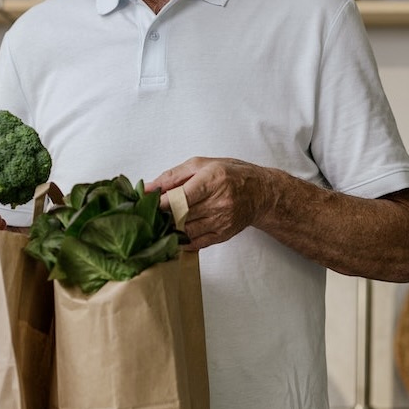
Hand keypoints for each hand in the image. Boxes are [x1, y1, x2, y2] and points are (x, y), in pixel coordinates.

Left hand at [146, 157, 270, 250]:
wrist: (261, 193)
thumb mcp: (201, 165)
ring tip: (161, 222)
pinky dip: (181, 240)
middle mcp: (219, 202)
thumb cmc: (231, 174)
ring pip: (185, 231)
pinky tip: (175, 232)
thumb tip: (147, 188)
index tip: (147, 204)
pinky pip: (196, 243)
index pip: (180, 197)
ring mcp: (222, 221)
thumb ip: (172, 176)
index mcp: (213, 180)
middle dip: (161, 216)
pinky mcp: (223, 234)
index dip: (160, 203)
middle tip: (149, 214)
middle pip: (180, 216)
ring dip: (169, 229)